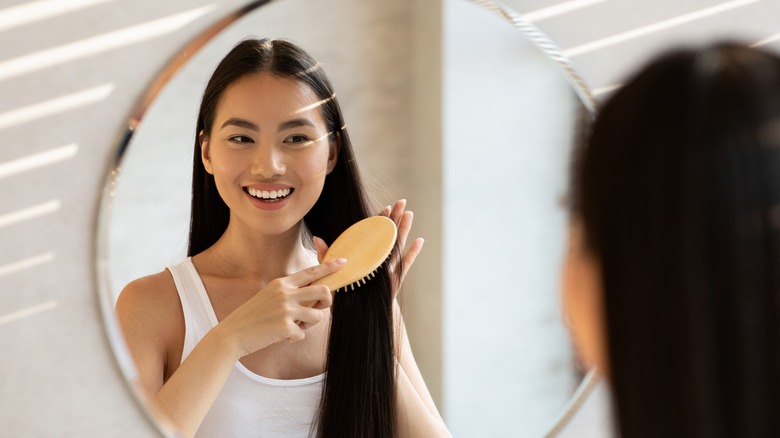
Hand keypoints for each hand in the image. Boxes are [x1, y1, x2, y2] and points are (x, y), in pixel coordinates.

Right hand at [217, 259, 344, 357]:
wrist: (233, 333)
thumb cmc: (254, 316)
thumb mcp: (270, 296)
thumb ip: (291, 293)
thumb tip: (316, 295)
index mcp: (282, 283)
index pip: (311, 272)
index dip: (329, 267)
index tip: (343, 262)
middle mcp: (285, 293)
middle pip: (323, 291)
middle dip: (326, 303)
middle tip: (317, 310)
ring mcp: (286, 309)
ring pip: (317, 316)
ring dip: (308, 325)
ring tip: (292, 327)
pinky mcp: (285, 326)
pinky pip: (303, 334)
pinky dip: (294, 338)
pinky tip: (279, 336)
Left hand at [313, 199, 422, 297]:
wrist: (359, 314)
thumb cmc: (347, 293)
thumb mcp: (334, 272)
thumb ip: (327, 256)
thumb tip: (317, 238)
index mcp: (366, 255)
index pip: (373, 233)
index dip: (379, 220)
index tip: (384, 207)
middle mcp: (379, 259)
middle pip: (388, 235)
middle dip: (395, 218)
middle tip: (401, 202)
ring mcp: (388, 268)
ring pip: (397, 245)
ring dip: (404, 229)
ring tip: (409, 214)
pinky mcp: (395, 278)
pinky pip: (405, 264)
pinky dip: (413, 253)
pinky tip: (419, 241)